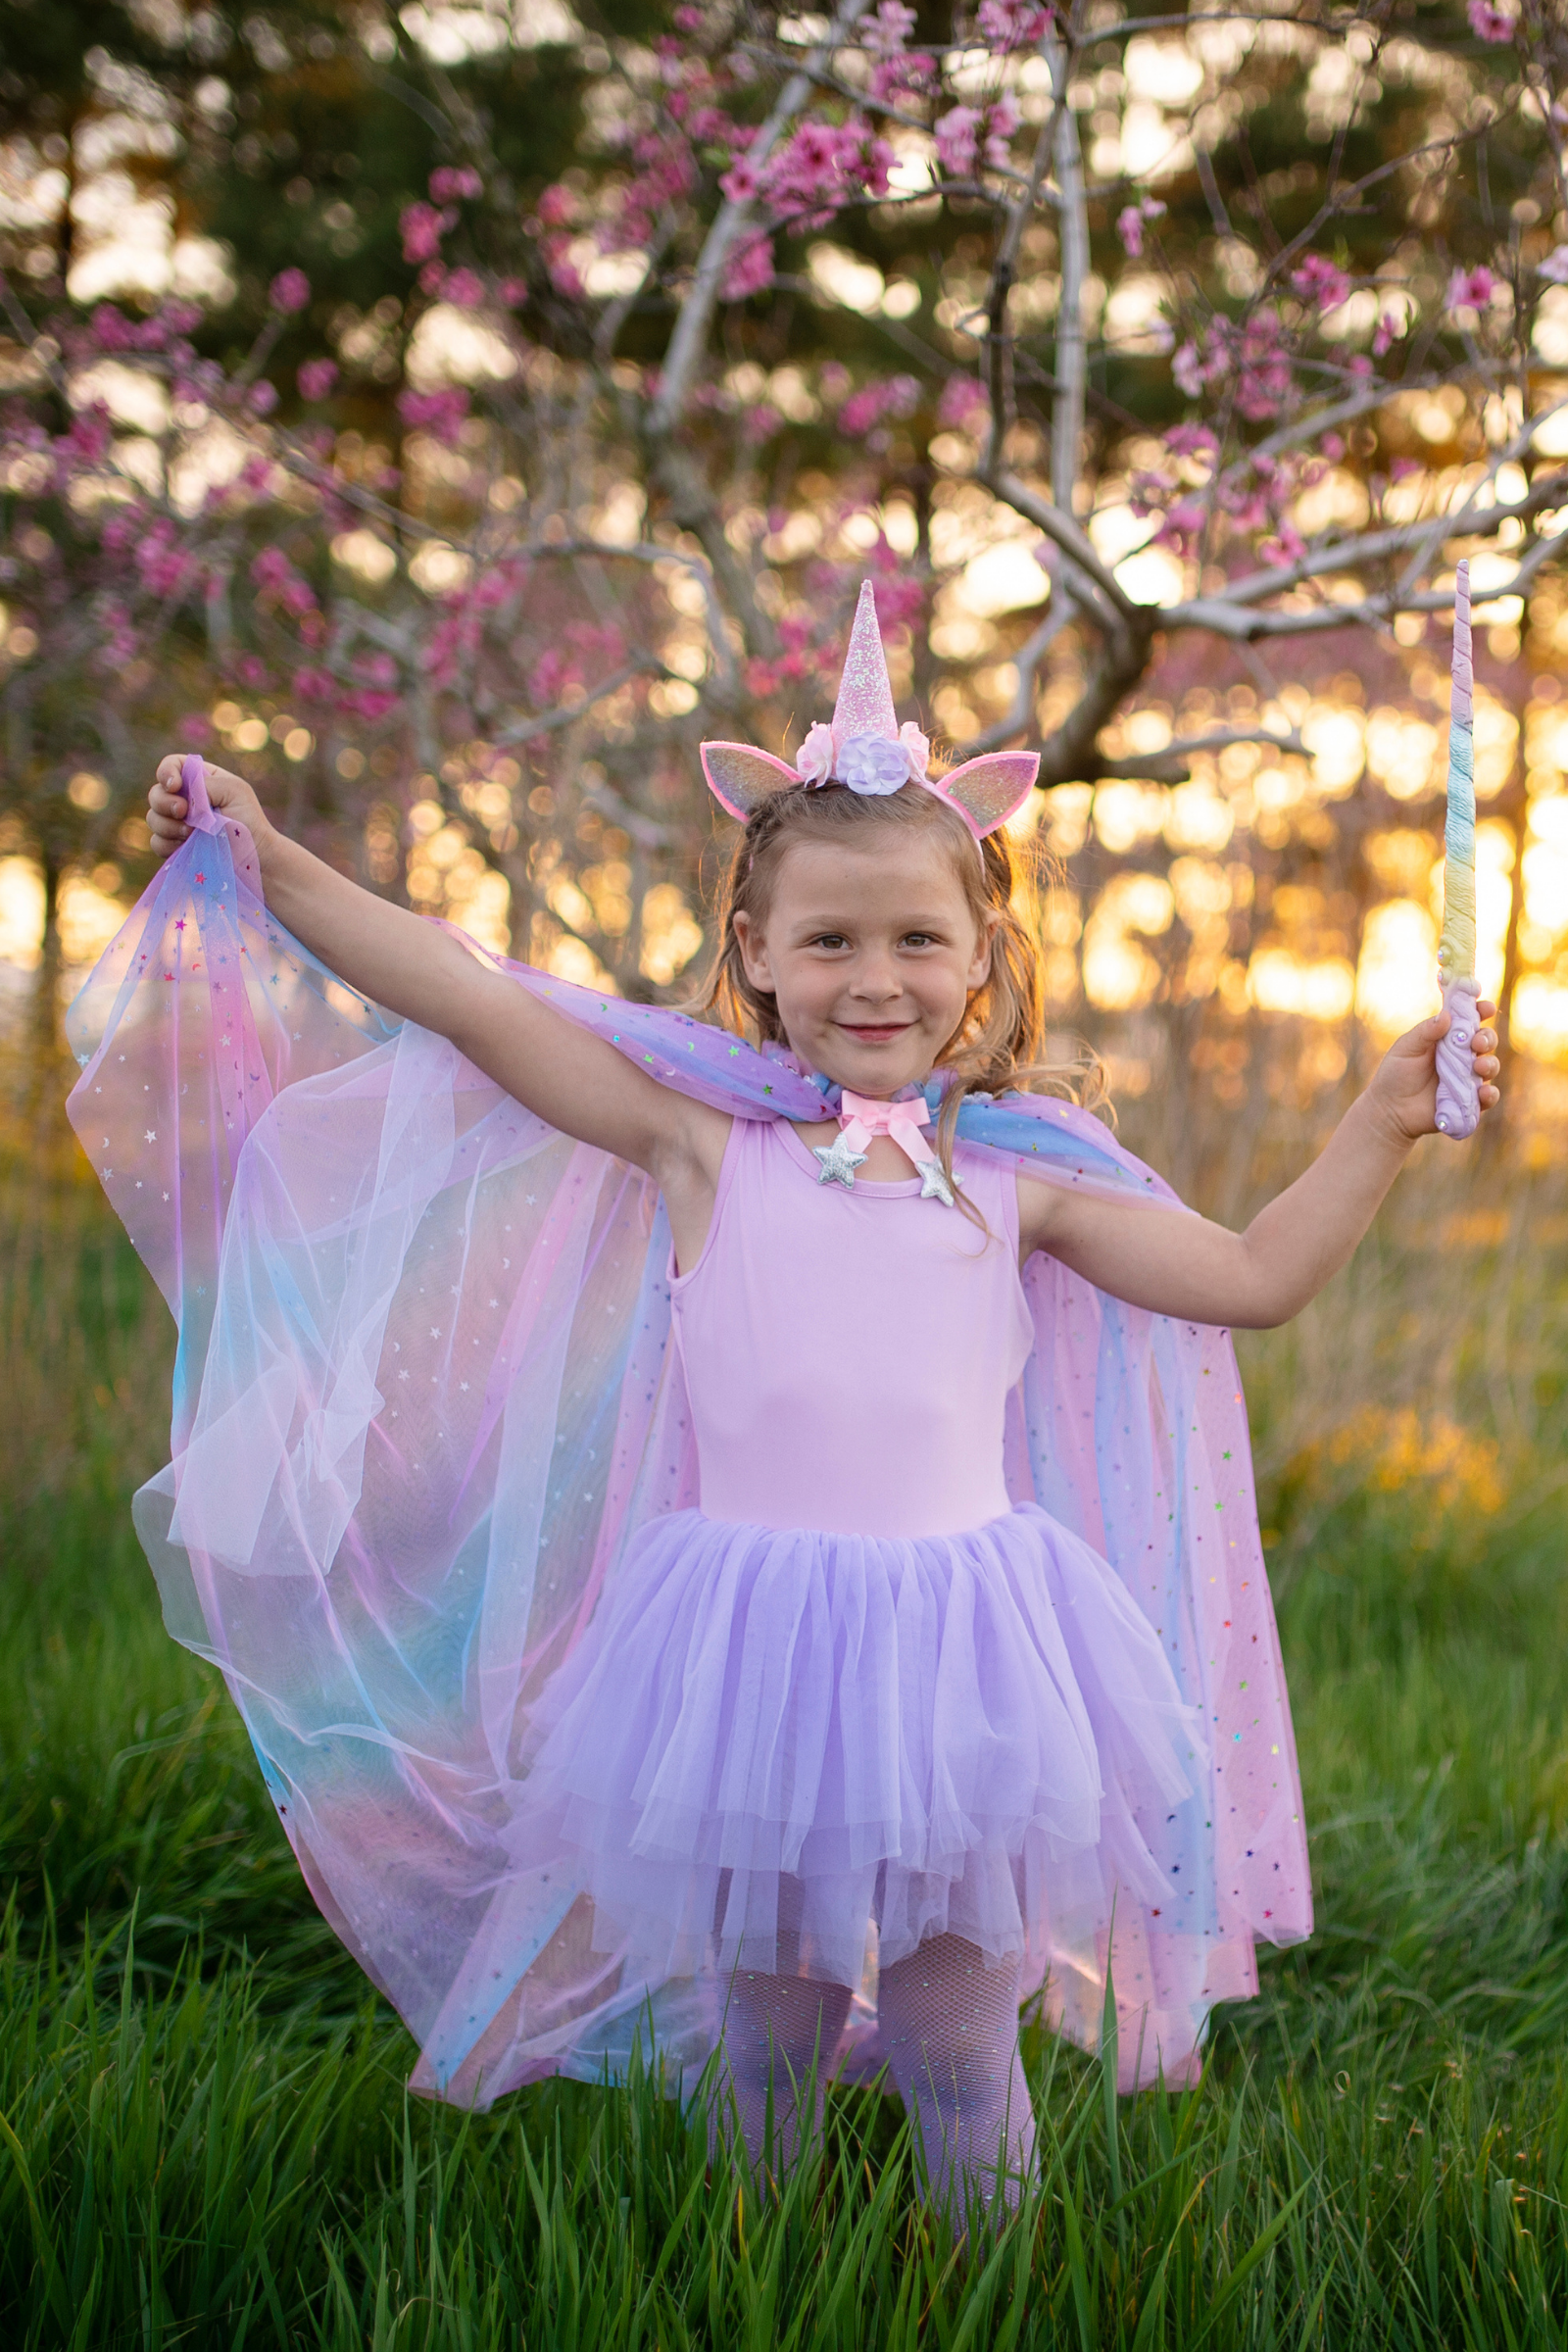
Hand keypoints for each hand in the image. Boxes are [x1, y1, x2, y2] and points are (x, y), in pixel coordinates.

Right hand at [148, 755, 270, 862]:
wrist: (255, 856)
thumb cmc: (249, 819)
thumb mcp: (233, 790)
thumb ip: (204, 784)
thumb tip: (180, 796)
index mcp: (199, 779)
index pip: (171, 765)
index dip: (166, 773)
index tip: (175, 786)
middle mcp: (184, 799)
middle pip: (156, 793)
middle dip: (164, 803)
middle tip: (183, 812)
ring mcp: (178, 823)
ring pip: (153, 818)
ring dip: (168, 826)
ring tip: (192, 833)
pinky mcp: (175, 846)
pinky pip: (156, 842)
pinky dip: (168, 844)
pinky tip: (186, 846)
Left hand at [1366, 999, 1501, 1143]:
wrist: (1389, 1110)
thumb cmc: (1395, 1074)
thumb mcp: (1406, 1048)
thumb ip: (1425, 1032)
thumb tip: (1447, 1015)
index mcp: (1448, 1038)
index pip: (1470, 1020)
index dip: (1481, 1010)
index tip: (1485, 1007)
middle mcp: (1462, 1056)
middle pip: (1486, 1040)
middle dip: (1487, 1038)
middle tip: (1476, 1043)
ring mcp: (1468, 1078)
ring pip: (1491, 1066)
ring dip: (1490, 1063)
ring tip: (1477, 1066)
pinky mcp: (1469, 1101)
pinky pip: (1488, 1097)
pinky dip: (1490, 1094)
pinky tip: (1482, 1092)